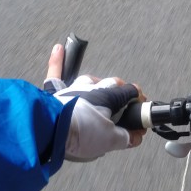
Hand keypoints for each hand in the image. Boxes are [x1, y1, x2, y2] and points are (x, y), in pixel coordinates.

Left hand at [44, 44, 145, 160]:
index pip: (131, 92)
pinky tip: (59, 49)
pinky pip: (56, 71)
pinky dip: (58, 60)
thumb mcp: (111, 140)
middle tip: (124, 110)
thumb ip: (126, 137)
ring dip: (98, 84)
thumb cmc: (81, 132)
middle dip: (121, 94)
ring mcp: (74, 87)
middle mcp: (93, 87)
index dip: (139, 102)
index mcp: (110, 96)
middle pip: (113, 85)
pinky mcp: (55, 92)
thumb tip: (134, 137)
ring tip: (102, 91)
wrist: (51, 129)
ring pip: (90, 80)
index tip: (140, 113)